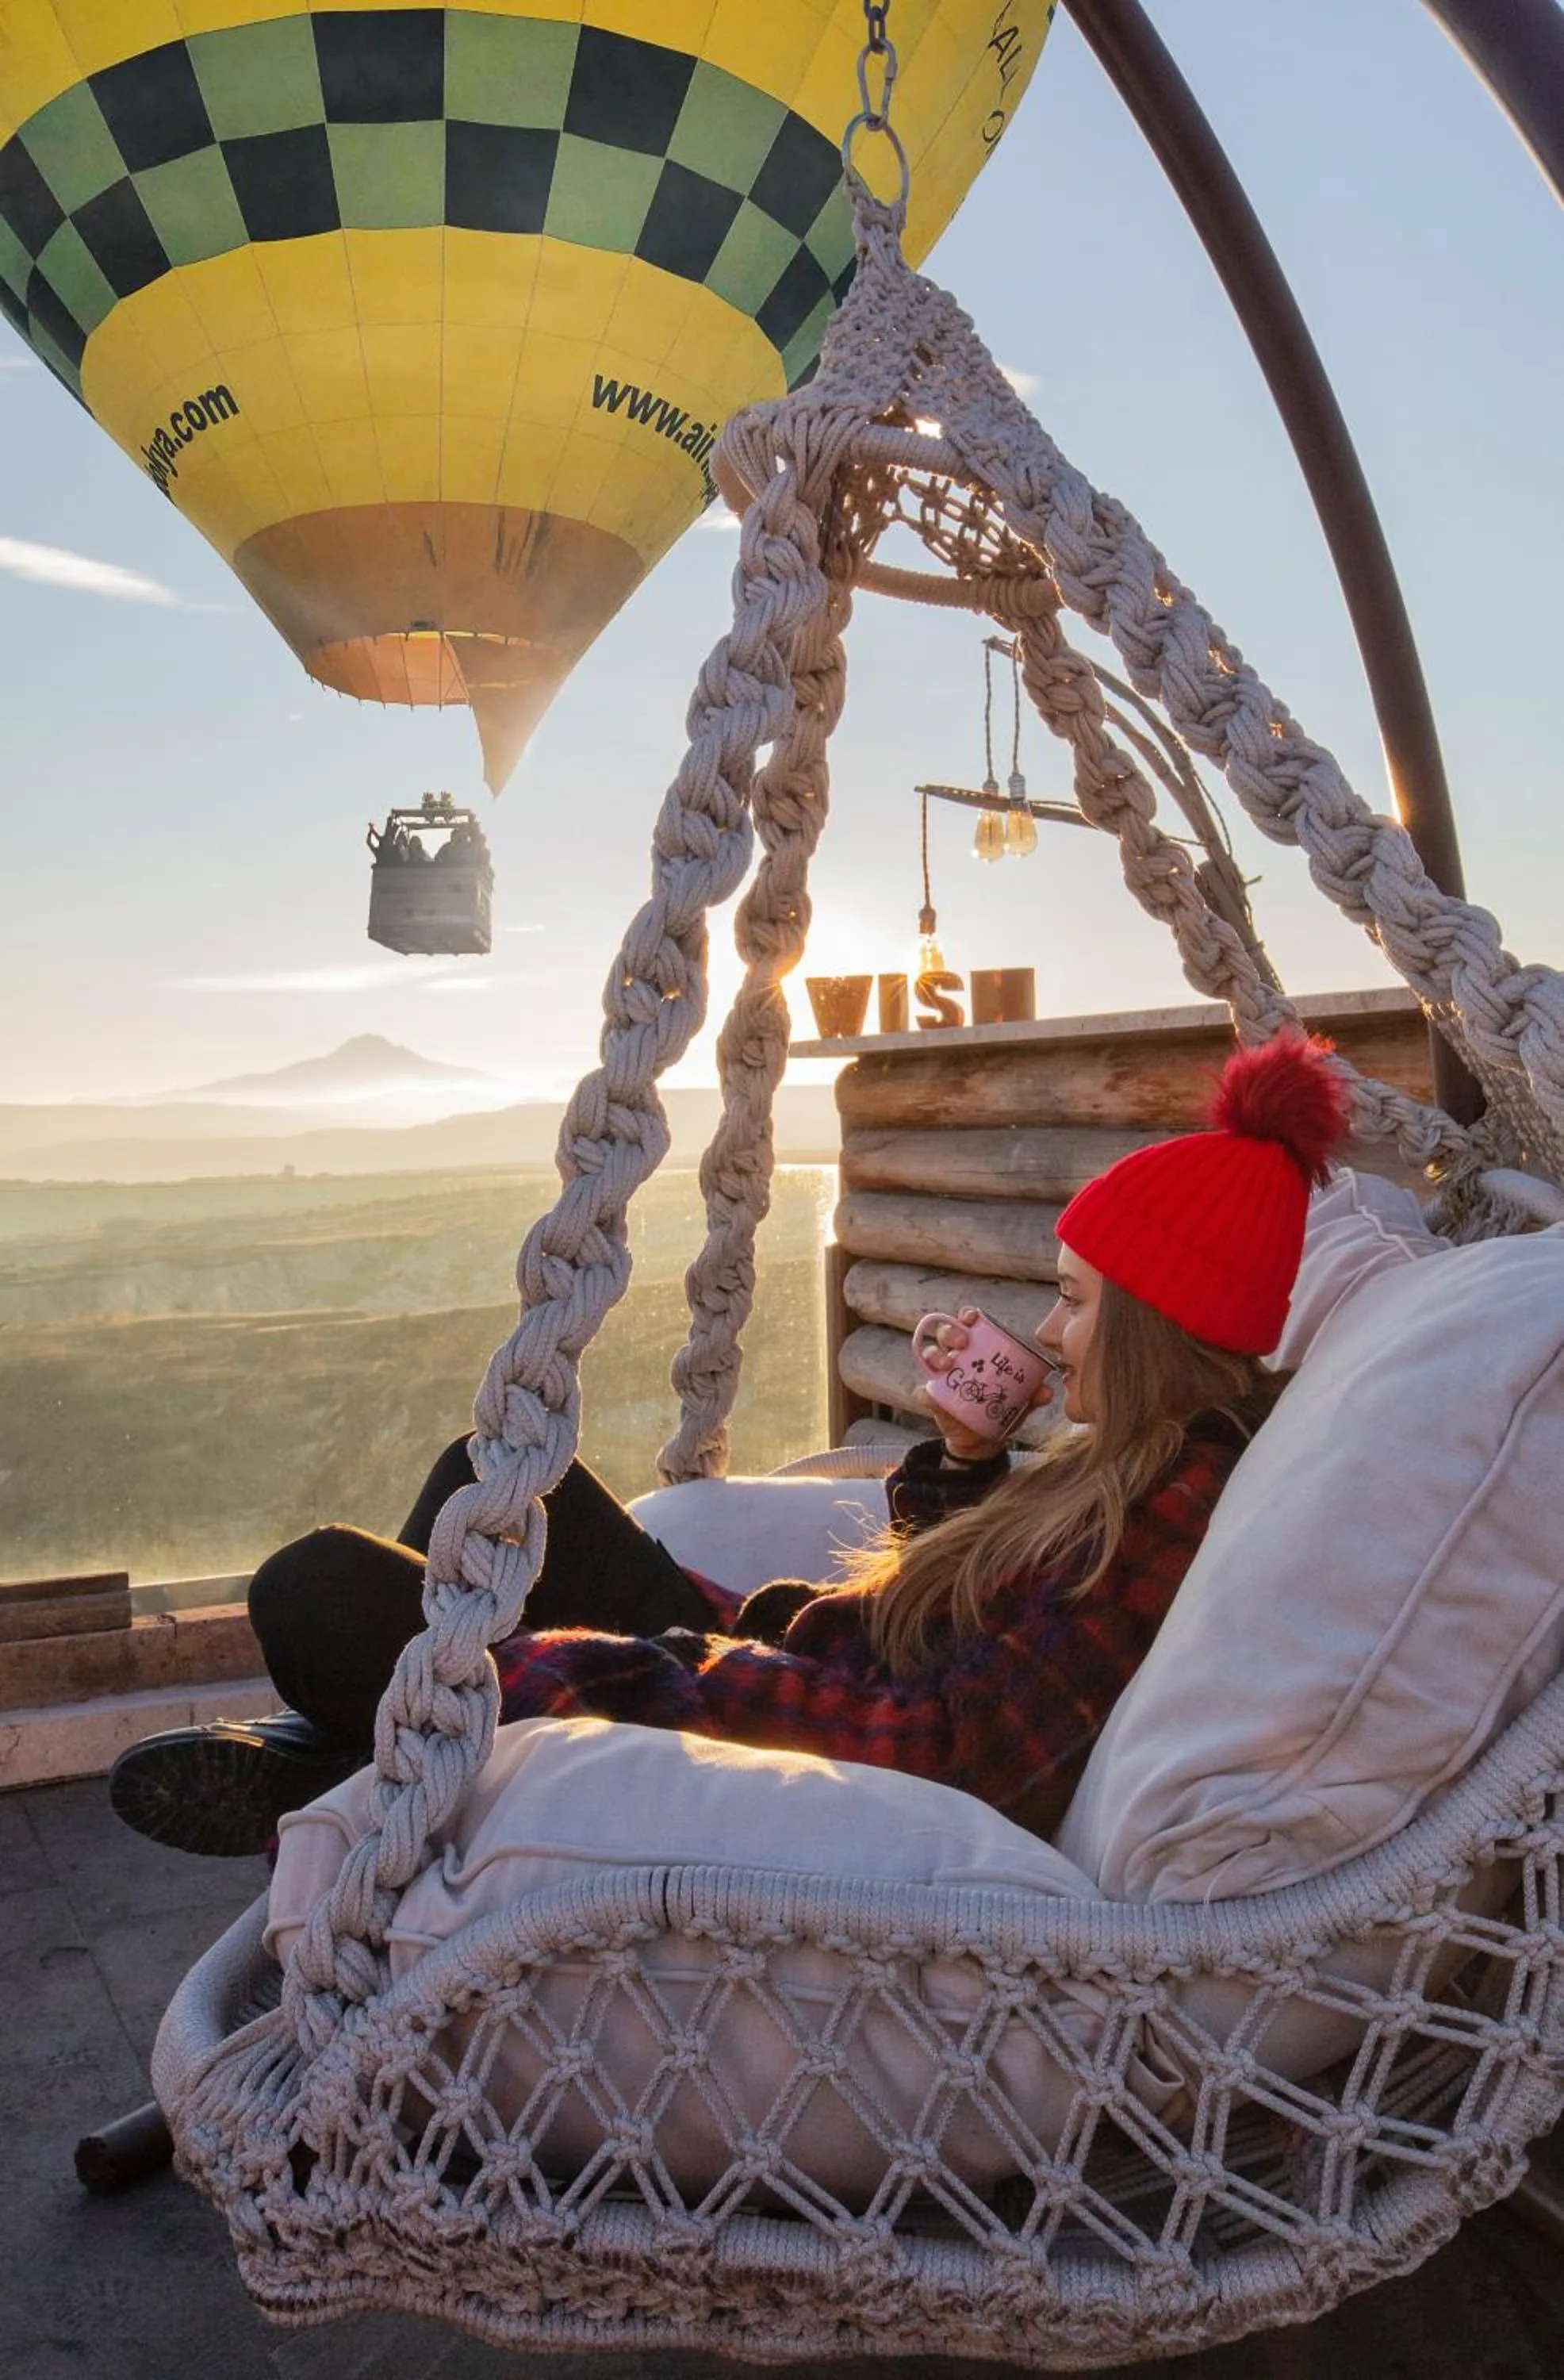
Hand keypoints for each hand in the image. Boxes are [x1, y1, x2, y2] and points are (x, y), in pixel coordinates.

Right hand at [914, 1308, 1053, 1461]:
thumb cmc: (1000, 1409)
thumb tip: (1047, 1390)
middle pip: (946, 1333)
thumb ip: (1033, 1395)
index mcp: (976, 1350)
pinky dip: (925, 1393)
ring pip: (930, 1355)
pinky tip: (931, 1397)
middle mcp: (956, 1358)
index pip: (968, 1324)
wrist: (983, 1440)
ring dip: (935, 1355)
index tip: (972, 1318)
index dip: (967, 1316)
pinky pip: (922, 1393)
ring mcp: (941, 1377)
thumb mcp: (1019, 1402)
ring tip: (946, 1365)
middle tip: (961, 1342)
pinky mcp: (932, 1399)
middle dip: (950, 1332)